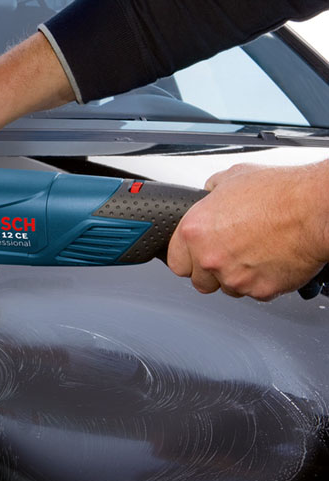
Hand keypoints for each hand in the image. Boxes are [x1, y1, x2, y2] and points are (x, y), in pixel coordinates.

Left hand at [167, 161, 328, 300]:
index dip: (188, 257)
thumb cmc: (281, 192)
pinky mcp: (260, 290)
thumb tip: (209, 193)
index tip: (197, 254)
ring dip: (237, 276)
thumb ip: (212, 191)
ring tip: (256, 253)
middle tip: (230, 254)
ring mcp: (234, 277)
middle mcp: (209, 257)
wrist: (315, 209)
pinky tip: (271, 260)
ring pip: (227, 288)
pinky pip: (254, 292)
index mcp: (195, 231)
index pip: (175, 261)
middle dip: (211, 270)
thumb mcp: (233, 178)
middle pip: (199, 280)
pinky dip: (262, 280)